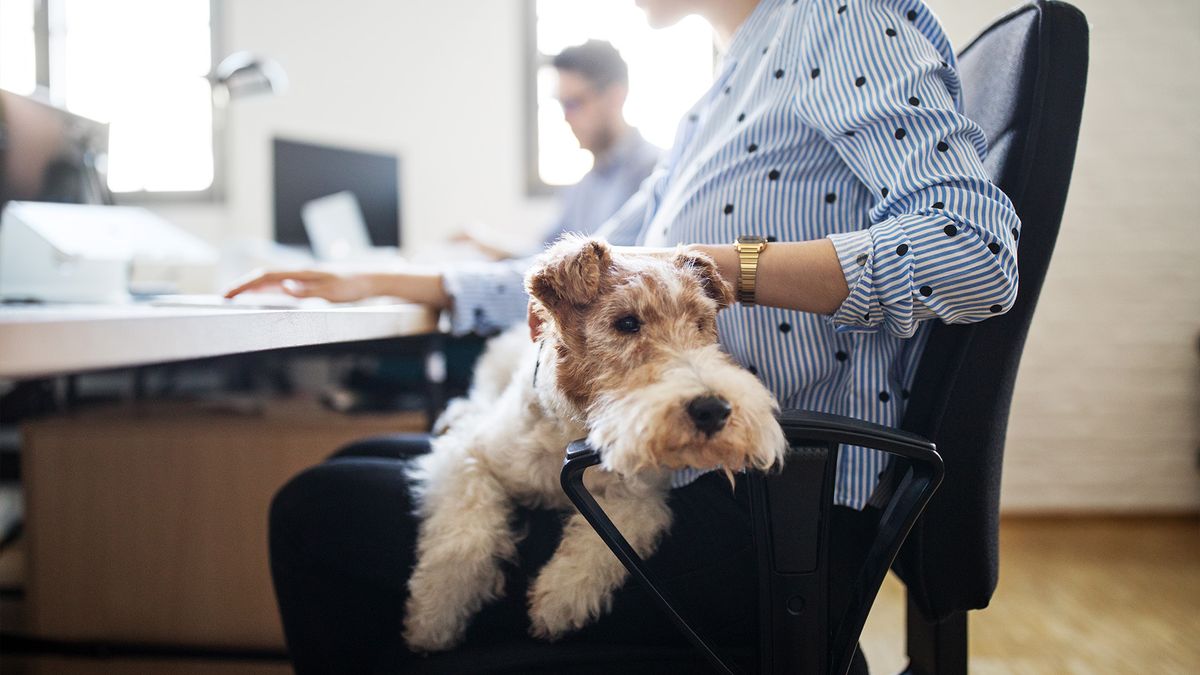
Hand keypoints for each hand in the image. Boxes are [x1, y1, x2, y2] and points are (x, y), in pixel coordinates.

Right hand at [223, 269, 374, 302]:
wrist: (371, 279)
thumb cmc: (354, 286)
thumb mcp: (332, 292)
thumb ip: (306, 290)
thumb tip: (282, 287)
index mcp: (301, 273)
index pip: (265, 277)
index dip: (244, 286)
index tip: (228, 295)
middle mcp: (299, 273)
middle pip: (264, 277)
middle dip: (242, 286)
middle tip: (224, 297)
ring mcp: (303, 277)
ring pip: (271, 281)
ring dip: (252, 288)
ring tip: (235, 297)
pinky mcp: (309, 283)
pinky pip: (281, 285)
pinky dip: (267, 290)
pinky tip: (262, 296)